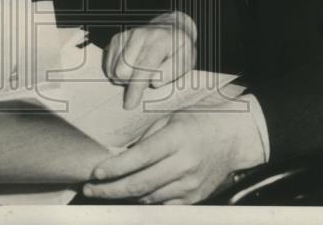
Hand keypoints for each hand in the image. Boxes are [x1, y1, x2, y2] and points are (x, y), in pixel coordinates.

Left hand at [82, 105, 264, 203]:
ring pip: (147, 197)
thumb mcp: (171, 118)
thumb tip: (118, 154)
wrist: (233, 138)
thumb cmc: (200, 122)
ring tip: (106, 190)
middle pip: (139, 184)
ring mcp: (190, 184)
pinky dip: (145, 199)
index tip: (95, 173)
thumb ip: (146, 137)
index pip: (138, 158)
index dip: (114, 169)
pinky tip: (134, 192)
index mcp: (176, 139)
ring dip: (124, 196)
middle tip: (90, 190)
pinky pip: (162, 204)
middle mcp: (183, 164)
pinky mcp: (194, 198)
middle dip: (109, 190)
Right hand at [103, 11, 196, 108]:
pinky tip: (129, 69)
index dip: (135, 88)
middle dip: (129, 83)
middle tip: (143, 83)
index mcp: (161, 40)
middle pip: (122, 70)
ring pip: (113, 68)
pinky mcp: (116, 38)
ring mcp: (126, 34)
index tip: (130, 104)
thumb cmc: (179, 50)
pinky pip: (107, 64)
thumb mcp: (186, 62)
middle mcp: (141, 34)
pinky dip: (115, 72)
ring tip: (137, 75)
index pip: (143, 67)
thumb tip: (153, 82)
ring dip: (123, 78)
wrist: (171, 27)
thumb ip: (171, 73)